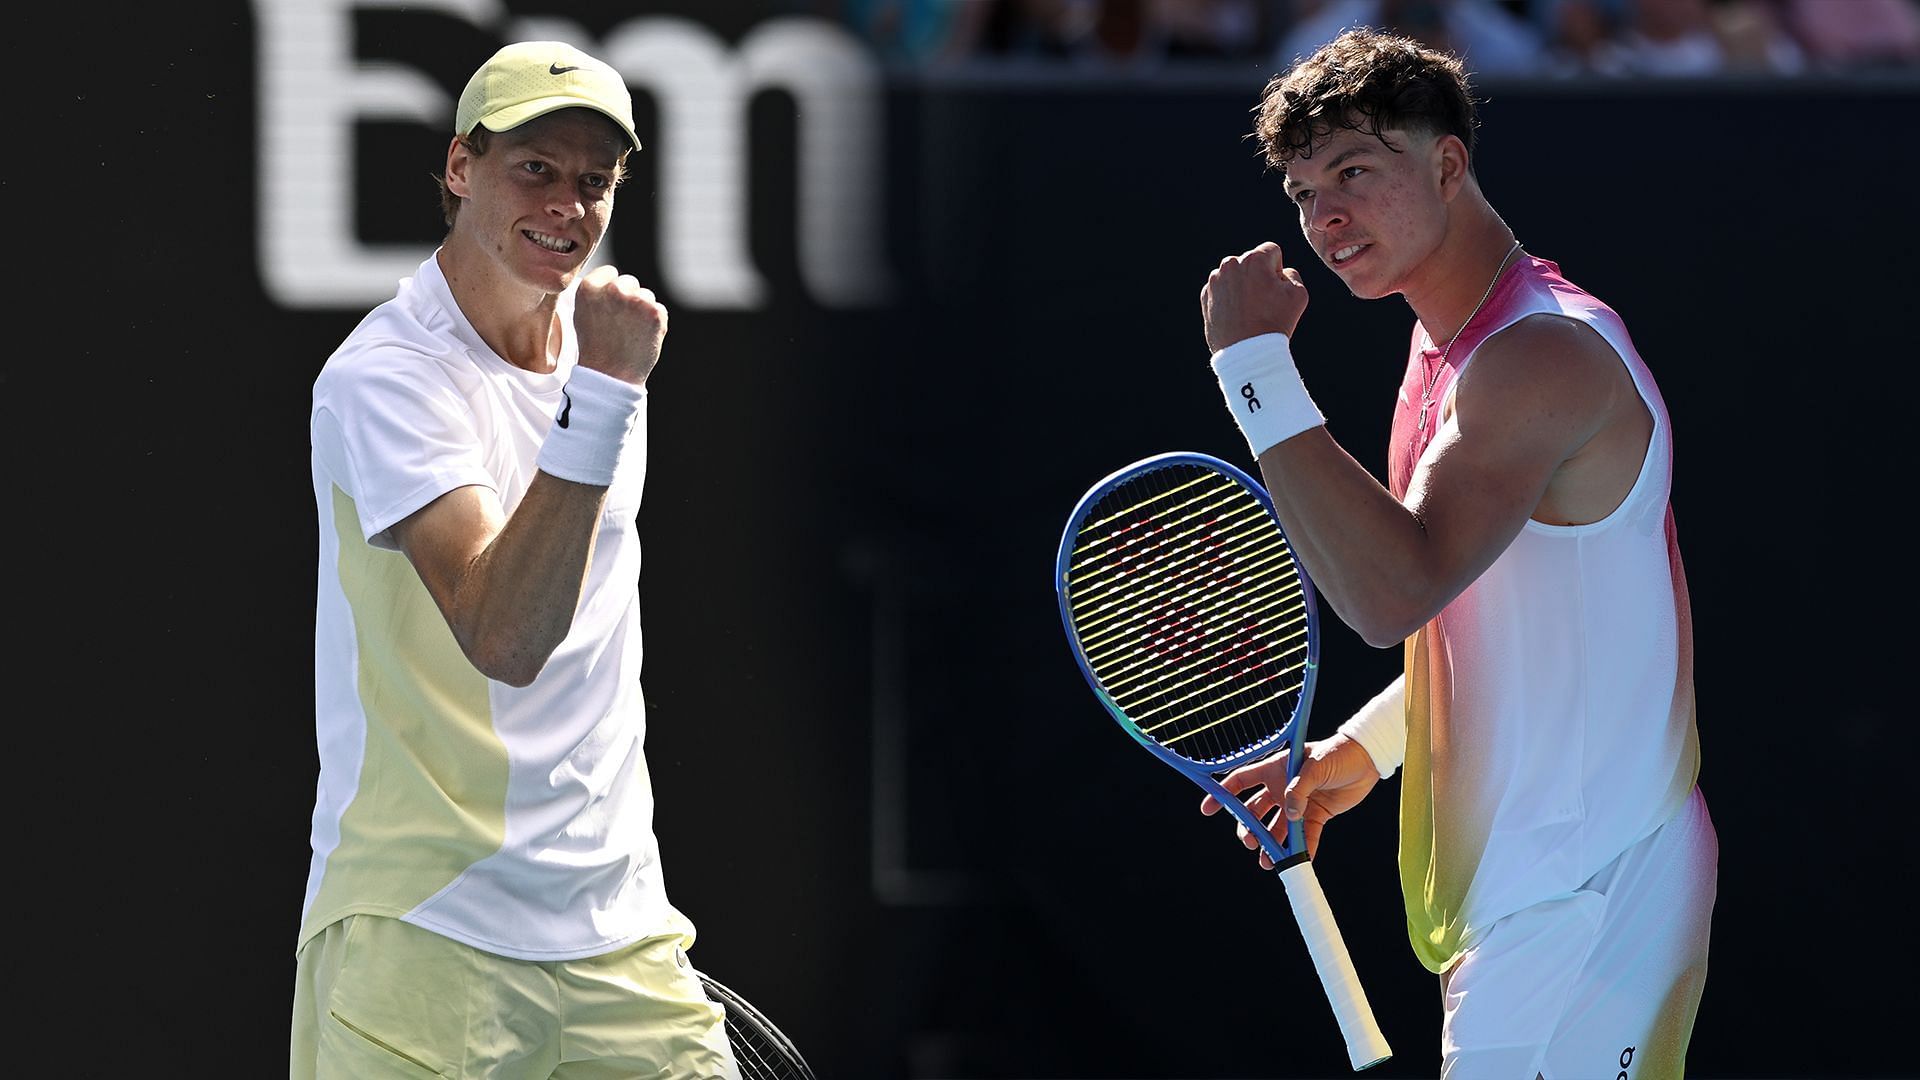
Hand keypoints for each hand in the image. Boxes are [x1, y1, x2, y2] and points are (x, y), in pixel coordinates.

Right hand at [574, 264, 667, 385]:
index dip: (611, 291)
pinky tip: (642, 336)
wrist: (612, 375)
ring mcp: (636, 301)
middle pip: (629, 282)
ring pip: (646, 295)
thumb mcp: (582, 314)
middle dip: (628, 298)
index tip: (609, 308)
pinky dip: (654, 322)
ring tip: (629, 332)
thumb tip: (609, 275)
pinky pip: (658, 309)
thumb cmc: (596, 346)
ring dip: (642, 310)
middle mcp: (613, 290)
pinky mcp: (655, 312)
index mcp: (589, 288)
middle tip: (620, 324)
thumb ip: (595, 292)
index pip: (610, 272)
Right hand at [1198, 733, 1380, 867]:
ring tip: (1267, 861)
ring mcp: (1298, 804)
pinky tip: (1296, 861)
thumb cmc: (1337, 753)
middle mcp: (1281, 788)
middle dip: (1249, 828)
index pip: (1241, 781)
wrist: (1365, 760)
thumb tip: (1290, 815)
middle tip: (1250, 842)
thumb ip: (1298, 790)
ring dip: (1270, 844)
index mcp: (1274, 769)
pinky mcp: (1317, 816)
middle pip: (1255, 812)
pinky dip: (1301, 850)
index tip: (1207, 810)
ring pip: (1277, 828)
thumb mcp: (1314, 766)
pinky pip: (1305, 837)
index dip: (1223, 795)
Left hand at [1200, 241, 1308, 353]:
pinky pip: (1222, 291)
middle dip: (1258, 277)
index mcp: (1253, 259)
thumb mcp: (1298, 294)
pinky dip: (1230, 299)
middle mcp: (1230, 264)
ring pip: (1235, 276)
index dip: (1278, 270)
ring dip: (1243, 287)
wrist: (1247, 353)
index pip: (1271, 251)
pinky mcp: (1205, 296)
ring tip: (1249, 311)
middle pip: (1251, 263)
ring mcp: (1215, 281)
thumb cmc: (1275, 322)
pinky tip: (1237, 316)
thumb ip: (1292, 274)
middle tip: (1263, 303)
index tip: (1275, 290)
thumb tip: (1279, 272)